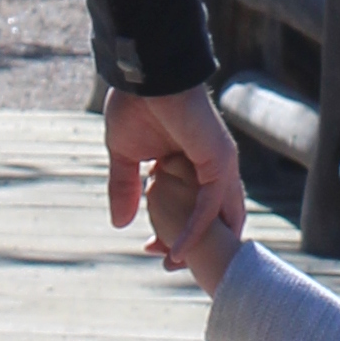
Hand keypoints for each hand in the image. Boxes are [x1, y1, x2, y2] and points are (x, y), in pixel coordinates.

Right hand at [106, 81, 243, 286]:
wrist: (145, 75)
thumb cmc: (136, 105)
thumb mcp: (126, 156)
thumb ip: (125, 188)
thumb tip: (120, 224)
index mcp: (193, 164)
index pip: (192, 208)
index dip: (174, 231)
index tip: (150, 250)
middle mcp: (212, 167)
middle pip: (212, 218)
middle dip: (190, 244)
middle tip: (165, 265)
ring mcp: (220, 165)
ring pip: (218, 217)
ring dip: (197, 243)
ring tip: (172, 264)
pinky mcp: (220, 161)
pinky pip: (211, 206)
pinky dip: (196, 230)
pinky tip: (177, 248)